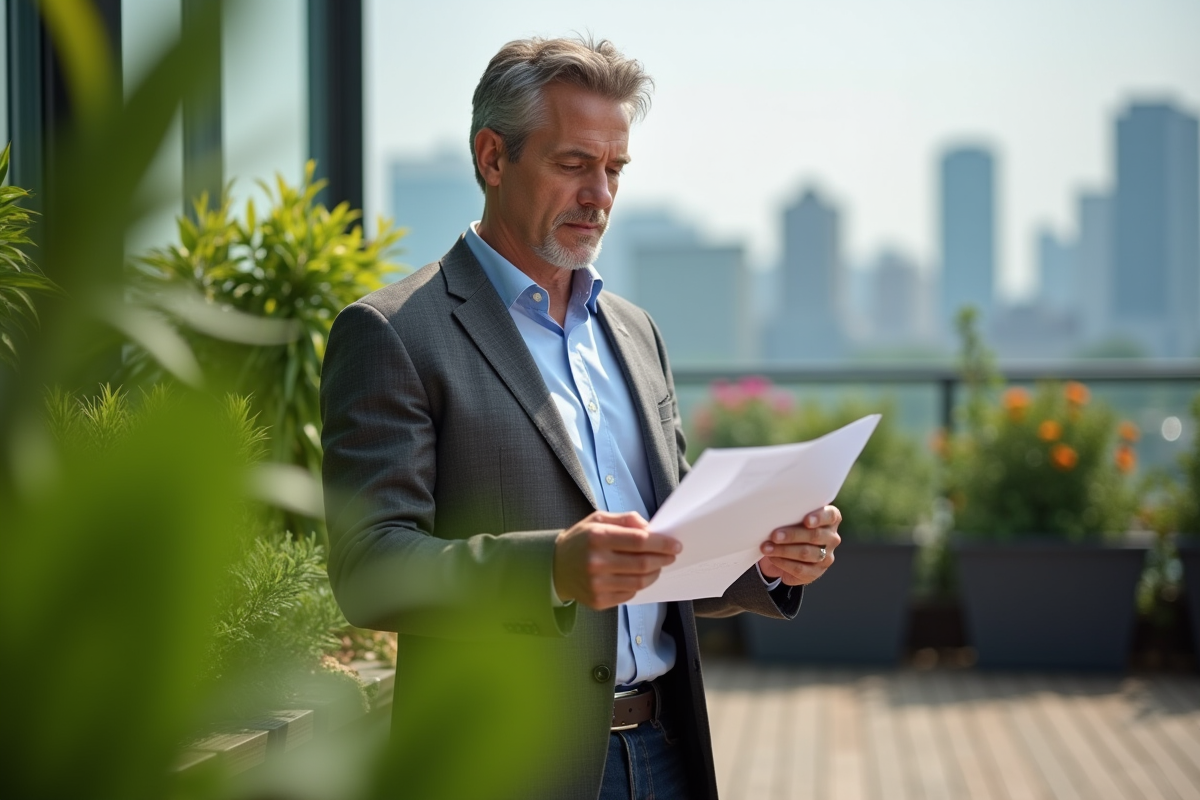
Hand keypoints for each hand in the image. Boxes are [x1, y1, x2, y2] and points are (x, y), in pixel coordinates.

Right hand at [553, 511, 681, 609]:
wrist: (555, 567)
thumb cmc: (581, 540)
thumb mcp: (598, 520)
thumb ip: (625, 520)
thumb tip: (650, 528)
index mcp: (597, 537)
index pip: (639, 541)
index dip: (662, 543)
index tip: (675, 545)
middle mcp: (596, 562)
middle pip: (643, 564)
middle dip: (663, 559)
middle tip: (671, 556)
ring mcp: (597, 584)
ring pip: (639, 582)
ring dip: (655, 574)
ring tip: (657, 566)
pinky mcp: (598, 601)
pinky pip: (629, 594)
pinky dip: (639, 585)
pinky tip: (637, 576)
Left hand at [757, 505, 841, 585]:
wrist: (785, 553)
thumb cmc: (790, 528)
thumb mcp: (792, 518)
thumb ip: (790, 515)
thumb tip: (773, 514)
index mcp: (830, 520)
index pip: (831, 516)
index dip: (819, 517)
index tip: (806, 520)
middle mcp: (832, 538)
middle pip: (815, 535)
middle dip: (792, 535)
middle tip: (774, 535)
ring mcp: (826, 557)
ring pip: (806, 553)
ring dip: (783, 550)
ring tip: (767, 547)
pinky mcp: (816, 572)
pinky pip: (800, 569)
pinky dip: (783, 563)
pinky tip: (772, 558)